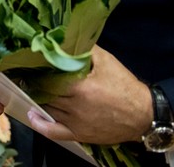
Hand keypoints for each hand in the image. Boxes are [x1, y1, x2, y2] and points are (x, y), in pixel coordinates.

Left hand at [27, 46, 151, 144]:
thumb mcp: (107, 61)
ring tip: (31, 89)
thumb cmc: (125, 86)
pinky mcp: (79, 135)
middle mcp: (76, 107)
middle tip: (29, 75)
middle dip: (37, 84)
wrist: (144, 115)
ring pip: (48, 110)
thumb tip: (66, 38)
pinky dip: (40, 125)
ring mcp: (76, 123)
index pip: (49, 78)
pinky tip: (33, 115)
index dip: (39, 71)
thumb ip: (86, 48)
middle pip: (46, 93)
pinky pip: (54, 133)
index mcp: (81, 87)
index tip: (31, 64)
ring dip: (38, 99)